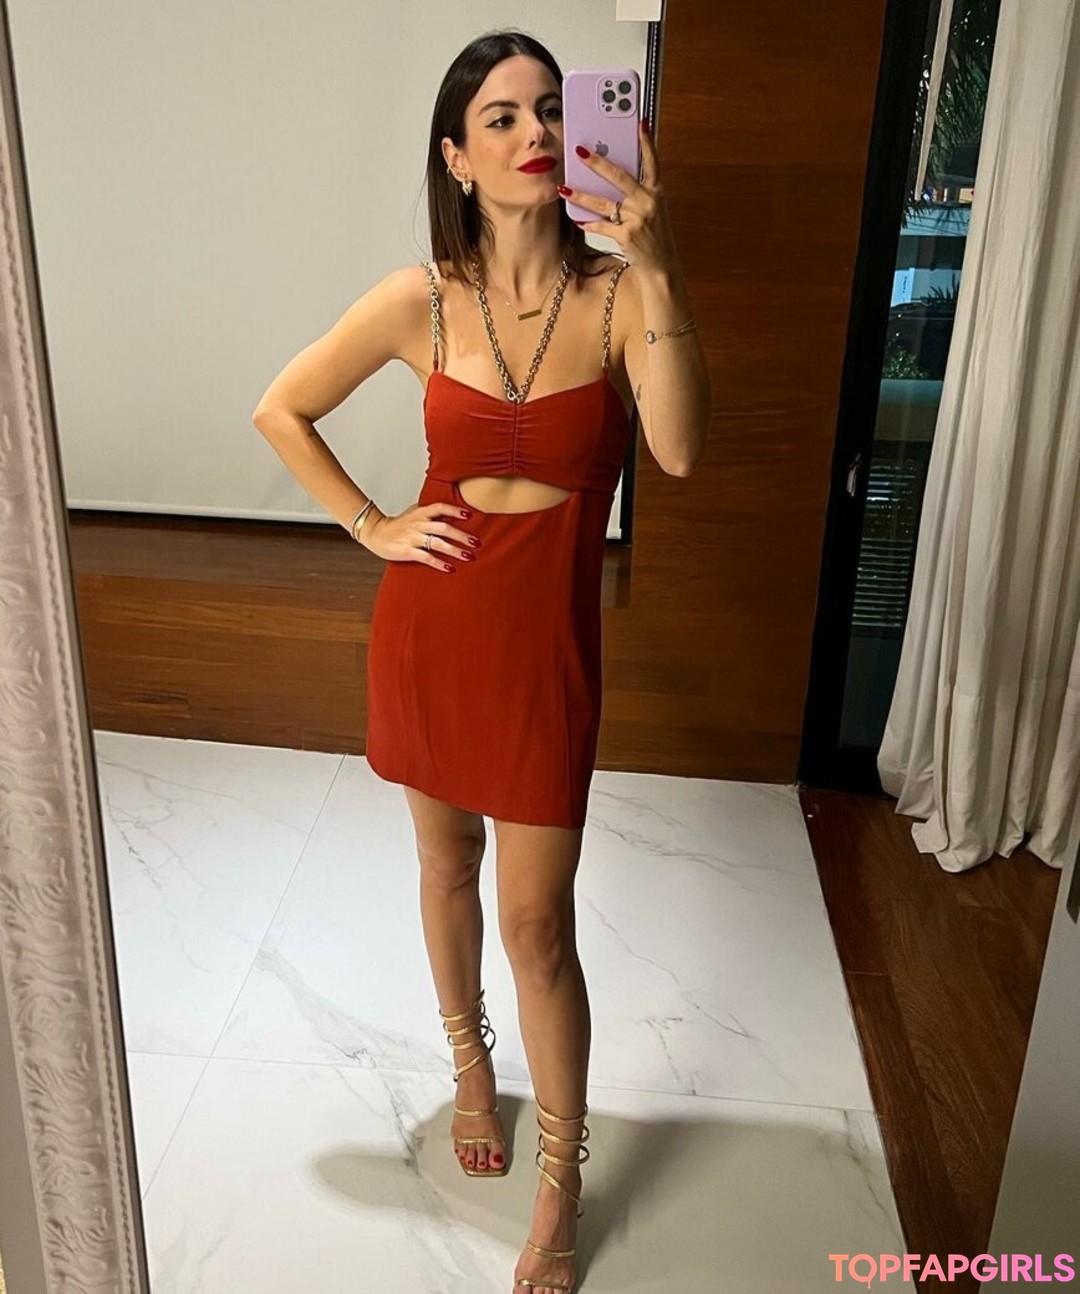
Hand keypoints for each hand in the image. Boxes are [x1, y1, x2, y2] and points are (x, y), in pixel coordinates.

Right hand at [360, 502, 478, 571]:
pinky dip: (439, 563)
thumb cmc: (398, 524)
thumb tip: (449, 509)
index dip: (455, 511)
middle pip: (444, 528)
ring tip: (469, 557)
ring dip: (455, 550)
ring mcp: (413, 538)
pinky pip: (426, 558)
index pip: (440, 508)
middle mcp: (418, 524)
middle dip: (461, 535)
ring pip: (438, 543)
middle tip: (476, 542)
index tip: (469, 515)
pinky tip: (450, 568)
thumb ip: (429, 511)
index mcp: (420, 513)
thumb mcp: (413, 513)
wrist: (376, 533)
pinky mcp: (408, 551)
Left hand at [558, 121, 681, 277]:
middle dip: (598, 163)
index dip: (647, 142)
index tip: (640, 123)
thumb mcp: (654, 209)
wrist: (662, 266)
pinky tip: (577, 219)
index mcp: (656, 192)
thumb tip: (614, 176)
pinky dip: (588, 223)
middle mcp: (647, 202)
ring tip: (564, 188)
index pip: (652, 162)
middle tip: (580, 151)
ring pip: (603, 203)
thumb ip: (639, 191)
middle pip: (619, 177)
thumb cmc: (655, 235)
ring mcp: (637, 219)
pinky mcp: (626, 236)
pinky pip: (601, 226)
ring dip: (581, 195)